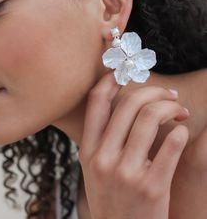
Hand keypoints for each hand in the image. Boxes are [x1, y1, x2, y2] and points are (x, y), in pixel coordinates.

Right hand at [79, 71, 188, 218]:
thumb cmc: (111, 198)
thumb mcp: (95, 168)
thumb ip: (103, 138)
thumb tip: (124, 104)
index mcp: (88, 150)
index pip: (96, 101)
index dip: (112, 80)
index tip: (127, 72)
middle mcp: (103, 158)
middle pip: (129, 104)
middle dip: (154, 91)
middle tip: (169, 95)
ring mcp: (126, 173)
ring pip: (150, 117)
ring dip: (170, 107)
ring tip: (180, 111)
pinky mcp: (152, 187)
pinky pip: (171, 144)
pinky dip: (180, 131)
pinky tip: (181, 132)